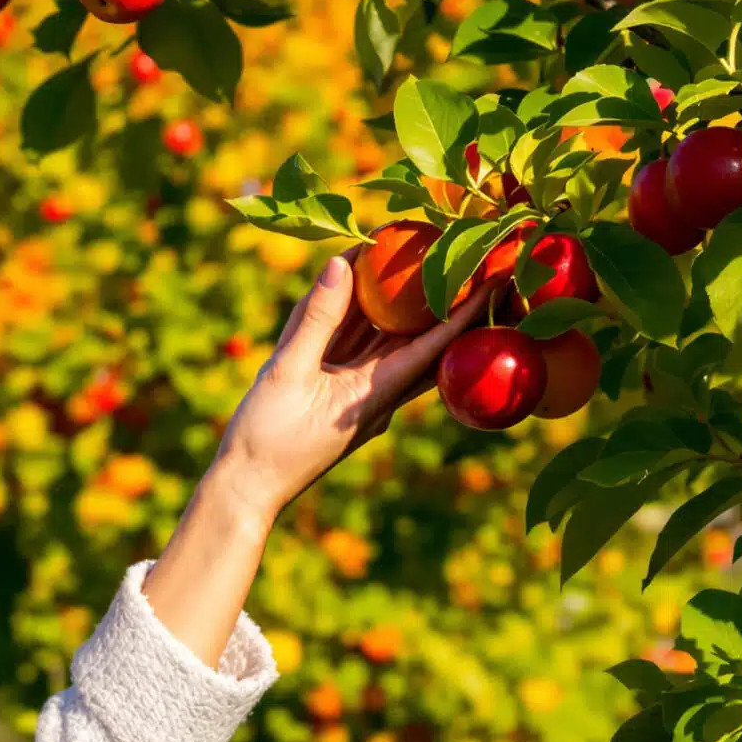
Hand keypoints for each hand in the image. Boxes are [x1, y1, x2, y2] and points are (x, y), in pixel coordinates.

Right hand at [207, 247, 485, 517]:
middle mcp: (379, 393)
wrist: (246, 485)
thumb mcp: (287, 372)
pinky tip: (369, 281)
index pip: (436, 346)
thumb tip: (343, 264)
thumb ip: (315, 318)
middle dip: (451, 299)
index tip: (495, 278)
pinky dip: (368, 311)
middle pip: (426, 339)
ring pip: (394, 337)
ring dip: (410, 299)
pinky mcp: (338, 389)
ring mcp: (360, 391)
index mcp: (378, 393)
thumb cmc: (267, 438)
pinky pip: (361, 343)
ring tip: (428, 255)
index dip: (467, 310)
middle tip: (472, 256)